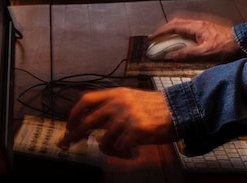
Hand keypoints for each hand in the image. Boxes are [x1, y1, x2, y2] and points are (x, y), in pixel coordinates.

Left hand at [58, 87, 175, 157]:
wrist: (180, 110)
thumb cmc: (158, 107)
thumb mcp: (132, 98)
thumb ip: (114, 104)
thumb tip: (95, 119)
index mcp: (117, 93)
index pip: (86, 100)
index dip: (73, 113)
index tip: (68, 125)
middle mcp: (118, 103)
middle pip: (87, 121)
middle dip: (73, 135)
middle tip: (66, 144)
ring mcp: (126, 117)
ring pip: (103, 139)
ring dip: (109, 149)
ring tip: (121, 149)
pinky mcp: (135, 131)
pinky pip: (119, 148)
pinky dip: (123, 153)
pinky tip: (132, 152)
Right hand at [149, 18, 244, 61]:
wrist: (242, 43)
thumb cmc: (226, 46)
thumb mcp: (206, 53)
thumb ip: (188, 54)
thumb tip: (172, 56)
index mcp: (196, 27)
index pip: (174, 26)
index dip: (161, 31)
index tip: (152, 37)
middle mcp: (198, 24)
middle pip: (177, 24)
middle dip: (165, 30)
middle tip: (156, 39)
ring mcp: (203, 27)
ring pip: (183, 26)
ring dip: (173, 32)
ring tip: (166, 42)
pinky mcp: (207, 31)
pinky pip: (189, 30)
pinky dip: (181, 35)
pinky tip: (181, 43)